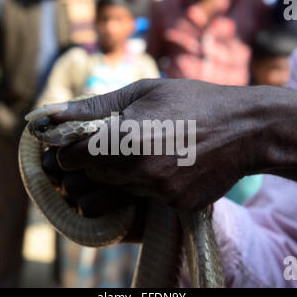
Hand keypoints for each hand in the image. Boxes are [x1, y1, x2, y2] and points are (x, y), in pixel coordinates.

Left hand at [41, 79, 296, 211]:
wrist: (245, 128)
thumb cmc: (192, 101)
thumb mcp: (143, 91)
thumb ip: (94, 106)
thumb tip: (50, 115)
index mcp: (125, 136)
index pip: (72, 159)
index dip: (68, 153)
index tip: (73, 149)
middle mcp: (138, 169)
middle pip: (89, 181)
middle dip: (86, 170)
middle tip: (97, 155)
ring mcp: (159, 191)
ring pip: (114, 195)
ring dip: (113, 180)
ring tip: (130, 160)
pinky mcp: (175, 204)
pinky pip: (145, 202)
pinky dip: (145, 189)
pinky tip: (162, 168)